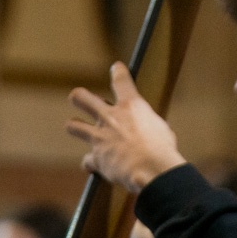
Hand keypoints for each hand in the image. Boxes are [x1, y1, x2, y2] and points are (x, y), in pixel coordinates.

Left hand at [67, 62, 187, 190]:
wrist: (152, 169)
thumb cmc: (163, 150)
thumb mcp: (160, 129)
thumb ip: (148, 126)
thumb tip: (147, 131)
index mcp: (130, 106)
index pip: (121, 81)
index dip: (118, 72)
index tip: (116, 67)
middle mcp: (110, 117)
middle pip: (82, 97)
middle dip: (79, 97)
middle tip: (79, 98)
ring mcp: (100, 137)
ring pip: (74, 126)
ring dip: (75, 126)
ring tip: (75, 127)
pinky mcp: (96, 157)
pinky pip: (87, 160)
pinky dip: (91, 163)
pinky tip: (95, 166)